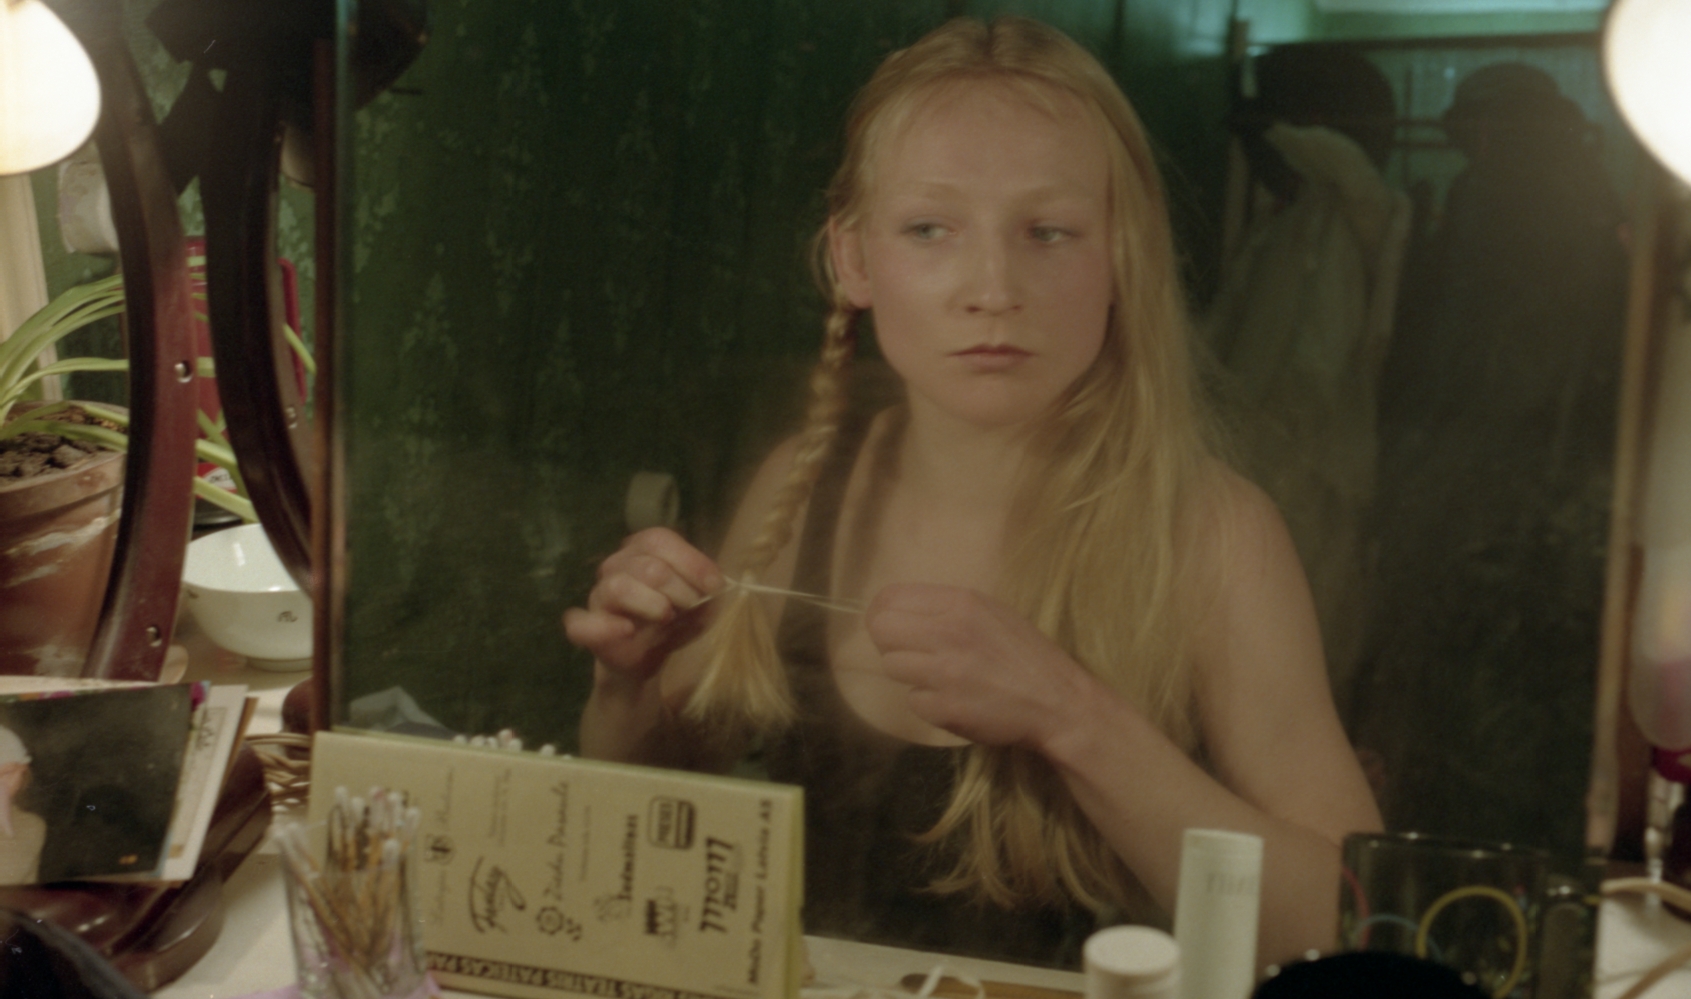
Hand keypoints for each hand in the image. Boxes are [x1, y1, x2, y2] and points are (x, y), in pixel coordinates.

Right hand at [563, 528, 724, 680]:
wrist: (646, 657)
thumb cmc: (672, 620)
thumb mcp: (698, 605)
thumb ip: (706, 591)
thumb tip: (714, 588)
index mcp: (642, 550)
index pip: (659, 540)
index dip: (690, 561)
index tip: (715, 586)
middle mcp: (617, 565)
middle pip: (648, 566)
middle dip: (680, 589)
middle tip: (692, 608)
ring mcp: (599, 595)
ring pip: (620, 587)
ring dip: (653, 604)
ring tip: (667, 617)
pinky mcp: (587, 626)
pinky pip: (581, 623)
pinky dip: (605, 627)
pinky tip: (627, 631)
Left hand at [864, 583, 1100, 748]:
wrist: (1058, 702)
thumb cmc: (1025, 655)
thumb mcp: (992, 612)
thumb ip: (947, 608)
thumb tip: (898, 611)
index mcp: (961, 603)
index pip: (890, 598)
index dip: (882, 612)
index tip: (889, 624)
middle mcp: (949, 632)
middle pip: (880, 630)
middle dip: (889, 642)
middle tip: (910, 653)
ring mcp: (945, 673)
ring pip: (892, 666)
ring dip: (911, 674)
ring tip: (941, 677)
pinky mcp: (945, 709)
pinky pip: (913, 701)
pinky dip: (929, 703)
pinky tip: (955, 700)